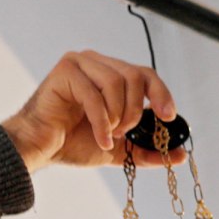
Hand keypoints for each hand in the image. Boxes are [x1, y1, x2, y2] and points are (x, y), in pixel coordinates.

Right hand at [1, 50, 184, 172]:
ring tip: (108, 135)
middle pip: (135, 75)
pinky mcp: (64, 72)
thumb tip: (179, 155)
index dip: (161, 93)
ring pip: (116, 82)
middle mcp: (95, 63)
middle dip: (135, 110)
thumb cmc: (70, 143)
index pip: (145, 74)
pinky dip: (102, 122)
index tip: (168, 117)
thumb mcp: (118, 149)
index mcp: (109, 74)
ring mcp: (79, 63)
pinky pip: (94, 95)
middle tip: (124, 132)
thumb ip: (146, 150)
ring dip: (117, 116)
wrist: (39, 149)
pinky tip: (101, 139)